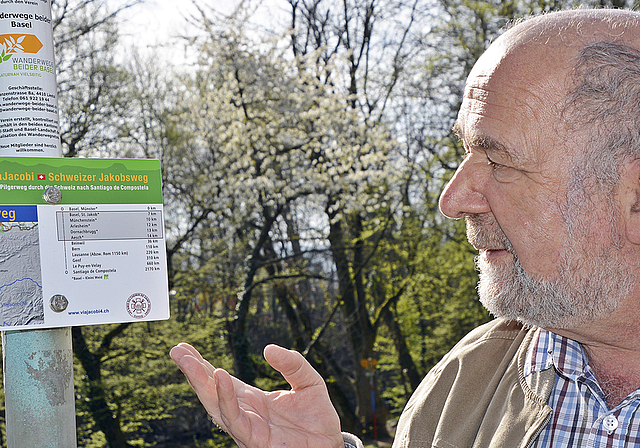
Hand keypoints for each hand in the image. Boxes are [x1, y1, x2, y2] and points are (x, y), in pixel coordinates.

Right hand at [170, 343, 343, 447]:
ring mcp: (247, 426)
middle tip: (176, 351)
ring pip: (215, 405)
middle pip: (211, 391)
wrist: (330, 444)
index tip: (184, 348)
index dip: (202, 365)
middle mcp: (244, 412)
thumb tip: (268, 349)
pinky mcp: (254, 439)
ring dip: (200, 382)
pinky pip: (235, 419)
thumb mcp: (308, 381)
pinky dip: (225, 398)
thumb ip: (292, 363)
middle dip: (192, 372)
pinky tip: (220, 377)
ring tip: (189, 361)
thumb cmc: (316, 415)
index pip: (220, 380)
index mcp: (252, 399)